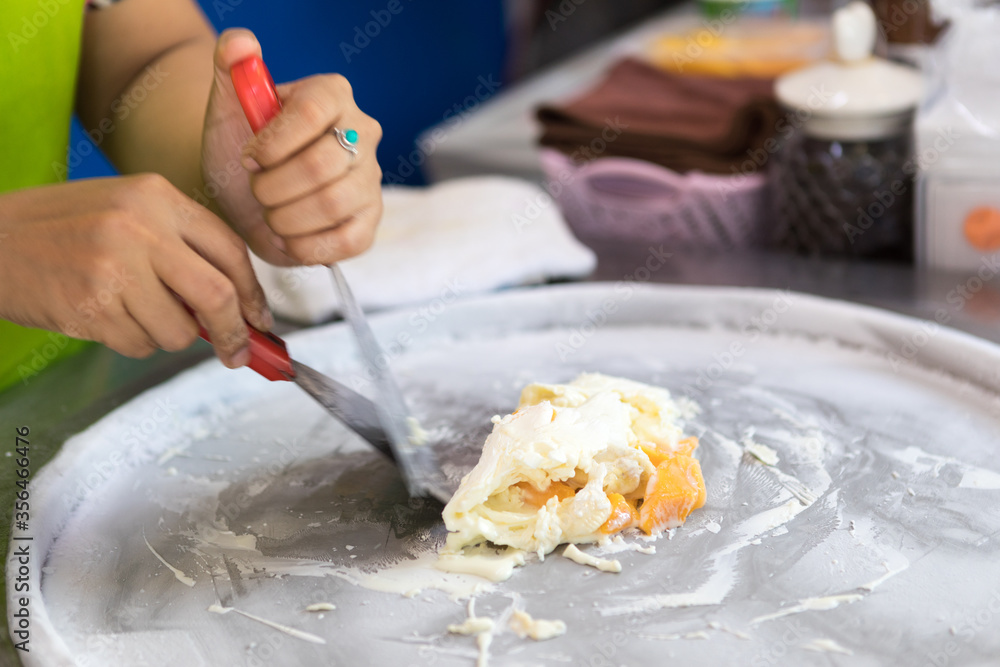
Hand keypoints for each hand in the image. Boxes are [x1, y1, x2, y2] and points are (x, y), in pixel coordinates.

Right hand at [0, 175, 271, 367]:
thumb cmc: (64, 228)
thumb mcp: (128, 211)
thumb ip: (182, 247)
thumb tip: (238, 306)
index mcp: (157, 196)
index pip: (231, 250)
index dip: (253, 293)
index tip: (260, 320)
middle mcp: (140, 228)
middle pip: (217, 294)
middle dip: (235, 332)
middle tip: (237, 353)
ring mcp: (114, 268)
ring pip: (178, 331)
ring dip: (168, 336)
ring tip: (133, 312)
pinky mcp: (91, 307)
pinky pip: (140, 345)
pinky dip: (133, 342)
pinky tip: (105, 316)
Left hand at [202, 29, 383, 266]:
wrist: (247, 196)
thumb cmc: (242, 148)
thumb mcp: (227, 107)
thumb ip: (229, 64)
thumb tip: (241, 42)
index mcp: (332, 94)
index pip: (312, 113)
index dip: (273, 143)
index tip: (249, 158)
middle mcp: (362, 133)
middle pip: (321, 164)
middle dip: (273, 187)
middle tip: (256, 191)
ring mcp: (371, 179)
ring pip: (333, 204)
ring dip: (285, 219)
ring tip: (270, 215)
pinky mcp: (371, 221)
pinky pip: (347, 241)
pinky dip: (307, 247)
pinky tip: (288, 239)